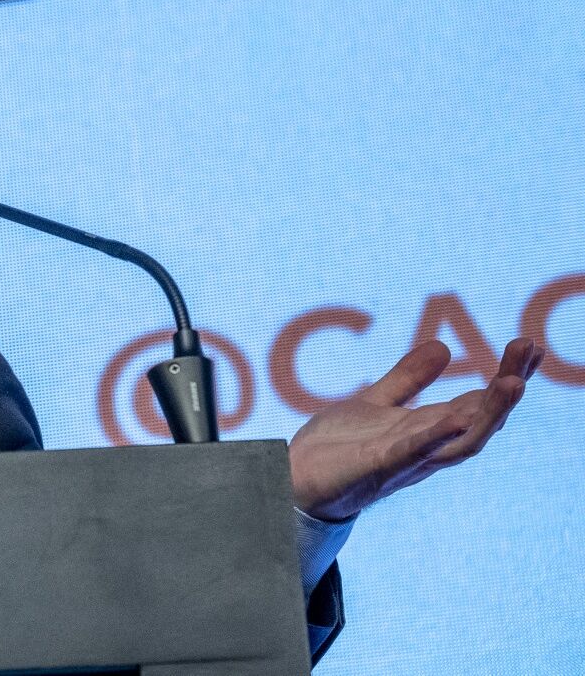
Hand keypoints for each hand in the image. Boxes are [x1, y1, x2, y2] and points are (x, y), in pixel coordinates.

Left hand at [288, 336, 542, 521]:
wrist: (294, 478)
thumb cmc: (336, 448)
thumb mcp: (375, 402)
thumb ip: (408, 379)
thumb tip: (443, 347)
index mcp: (427, 429)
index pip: (477, 402)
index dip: (505, 375)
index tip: (529, 344)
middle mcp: (427, 447)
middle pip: (480, 420)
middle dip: (507, 389)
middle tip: (528, 349)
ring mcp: (406, 460)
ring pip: (462, 441)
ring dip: (489, 413)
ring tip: (513, 382)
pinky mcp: (377, 467)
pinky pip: (412, 453)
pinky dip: (435, 436)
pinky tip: (455, 417)